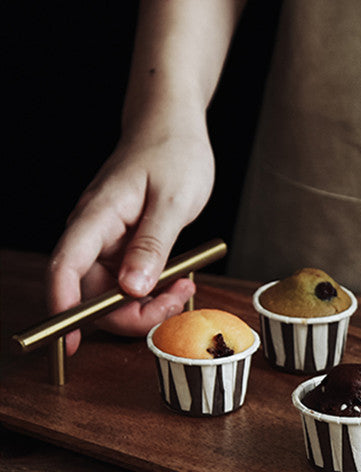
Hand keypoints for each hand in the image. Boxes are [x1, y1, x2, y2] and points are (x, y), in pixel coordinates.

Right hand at [47, 127, 213, 354]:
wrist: (173, 127)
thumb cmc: (174, 153)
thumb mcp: (173, 201)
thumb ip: (153, 245)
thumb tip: (130, 289)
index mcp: (97, 217)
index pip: (65, 268)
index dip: (63, 308)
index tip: (69, 341)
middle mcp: (95, 234)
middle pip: (90, 294)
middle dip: (130, 313)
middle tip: (175, 300)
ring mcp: (108, 243)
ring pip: (113, 294)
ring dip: (147, 305)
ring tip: (184, 287)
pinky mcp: (124, 248)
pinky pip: (130, 284)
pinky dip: (154, 292)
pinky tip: (179, 282)